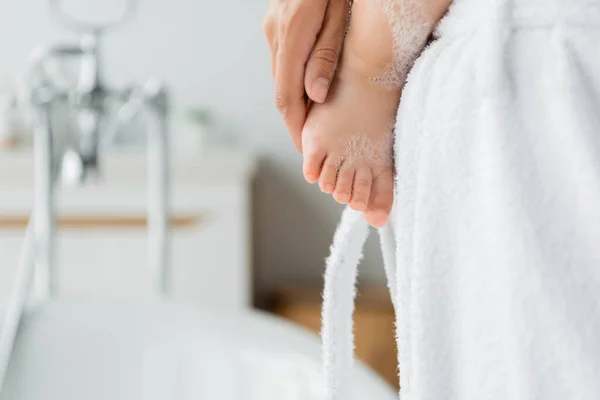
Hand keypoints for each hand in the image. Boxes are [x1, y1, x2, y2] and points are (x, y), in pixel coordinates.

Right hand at [263, 0, 348, 151]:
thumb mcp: (343, 15)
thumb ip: (327, 55)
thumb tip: (315, 97)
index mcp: (292, 31)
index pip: (286, 96)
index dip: (296, 128)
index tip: (307, 151)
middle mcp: (275, 32)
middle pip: (281, 91)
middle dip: (296, 123)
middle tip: (313, 147)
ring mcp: (273, 28)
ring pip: (281, 78)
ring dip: (296, 106)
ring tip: (314, 130)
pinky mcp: (278, 25)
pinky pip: (284, 64)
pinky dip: (295, 85)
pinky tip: (310, 97)